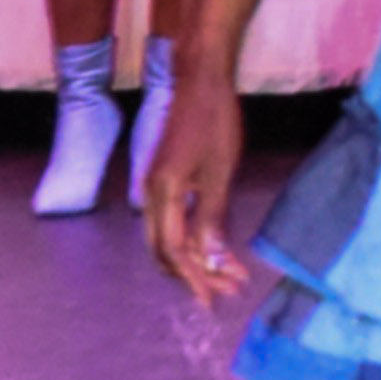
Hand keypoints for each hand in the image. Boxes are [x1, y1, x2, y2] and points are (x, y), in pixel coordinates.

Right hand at [143, 43, 256, 304]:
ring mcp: (156, 187)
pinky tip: (216, 247)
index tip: (213, 299)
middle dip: (195, 275)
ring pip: (169, 238)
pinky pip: (173, 221)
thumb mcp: (219, 173)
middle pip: (165, 251)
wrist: (201, 80)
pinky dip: (193, 239)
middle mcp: (152, 194)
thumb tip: (209, 259)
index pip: (173, 251)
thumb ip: (211, 218)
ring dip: (196, 259)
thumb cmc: (215, 121)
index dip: (193, 278)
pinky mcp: (165, 180)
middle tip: (227, 290)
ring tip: (228, 275)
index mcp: (163, 193)